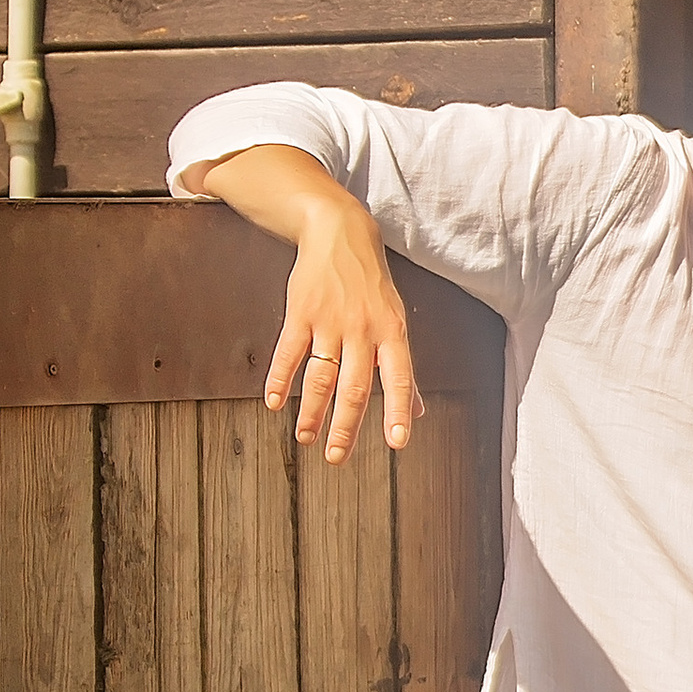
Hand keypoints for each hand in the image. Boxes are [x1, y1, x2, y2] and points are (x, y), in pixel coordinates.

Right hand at [255, 189, 419, 464]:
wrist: (340, 234)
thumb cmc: (372, 286)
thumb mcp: (395, 321)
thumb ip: (402, 369)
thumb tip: (418, 411)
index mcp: (392, 333)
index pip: (398, 378)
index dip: (398, 410)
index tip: (397, 443)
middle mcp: (363, 329)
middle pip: (355, 386)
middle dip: (346, 425)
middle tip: (337, 457)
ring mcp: (330, 320)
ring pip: (321, 375)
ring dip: (312, 411)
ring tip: (306, 439)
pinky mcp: (301, 311)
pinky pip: (289, 351)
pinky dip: (279, 378)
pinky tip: (273, 402)